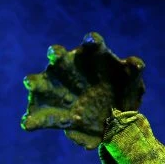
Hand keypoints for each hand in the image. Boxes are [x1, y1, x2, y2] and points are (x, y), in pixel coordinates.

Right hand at [21, 32, 145, 149]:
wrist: (115, 124)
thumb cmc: (123, 94)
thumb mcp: (132, 86)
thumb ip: (134, 73)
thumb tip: (136, 63)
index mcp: (93, 58)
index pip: (92, 46)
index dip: (92, 42)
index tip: (93, 39)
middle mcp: (70, 68)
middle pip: (59, 58)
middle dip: (56, 55)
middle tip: (55, 53)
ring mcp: (56, 89)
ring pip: (41, 83)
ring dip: (35, 82)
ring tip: (31, 82)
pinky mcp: (51, 111)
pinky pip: (40, 117)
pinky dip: (33, 120)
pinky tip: (28, 123)